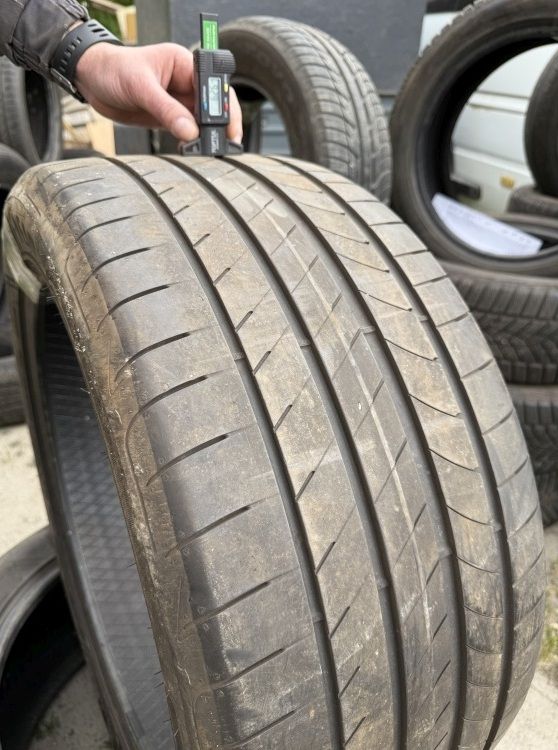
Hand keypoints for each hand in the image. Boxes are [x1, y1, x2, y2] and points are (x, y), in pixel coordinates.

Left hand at [75, 42, 242, 143]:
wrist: (90, 80)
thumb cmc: (112, 69)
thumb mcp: (140, 87)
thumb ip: (166, 110)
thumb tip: (190, 131)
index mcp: (183, 64)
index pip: (213, 85)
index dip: (225, 106)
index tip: (228, 128)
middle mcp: (184, 83)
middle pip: (212, 106)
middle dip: (219, 125)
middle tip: (221, 144)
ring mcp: (177, 101)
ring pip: (201, 122)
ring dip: (205, 136)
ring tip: (206, 150)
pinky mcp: (168, 117)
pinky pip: (186, 131)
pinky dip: (191, 142)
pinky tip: (191, 149)